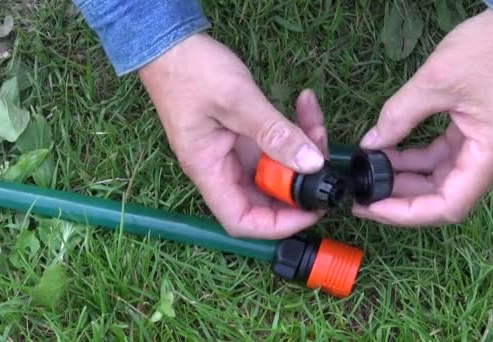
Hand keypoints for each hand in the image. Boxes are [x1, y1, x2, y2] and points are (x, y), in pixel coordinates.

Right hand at [138, 33, 328, 238]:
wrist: (170, 44)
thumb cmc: (191, 71)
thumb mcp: (236, 100)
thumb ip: (274, 133)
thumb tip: (312, 163)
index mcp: (208, 170)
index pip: (242, 221)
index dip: (278, 225)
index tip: (310, 208)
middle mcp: (221, 168)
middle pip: (265, 199)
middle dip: (299, 184)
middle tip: (322, 158)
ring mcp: (233, 152)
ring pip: (275, 169)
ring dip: (302, 152)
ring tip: (315, 123)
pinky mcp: (244, 135)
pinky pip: (274, 145)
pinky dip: (294, 131)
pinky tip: (305, 105)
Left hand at [354, 9, 492, 225]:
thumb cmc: (489, 49)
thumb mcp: (435, 81)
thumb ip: (398, 116)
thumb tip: (369, 144)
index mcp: (491, 155)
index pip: (448, 206)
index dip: (407, 213)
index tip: (373, 206)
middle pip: (442, 198)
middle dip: (400, 197)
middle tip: (363, 192)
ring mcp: (486, 150)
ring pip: (440, 180)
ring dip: (406, 178)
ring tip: (370, 170)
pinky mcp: (478, 138)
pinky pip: (443, 159)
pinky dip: (416, 159)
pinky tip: (389, 153)